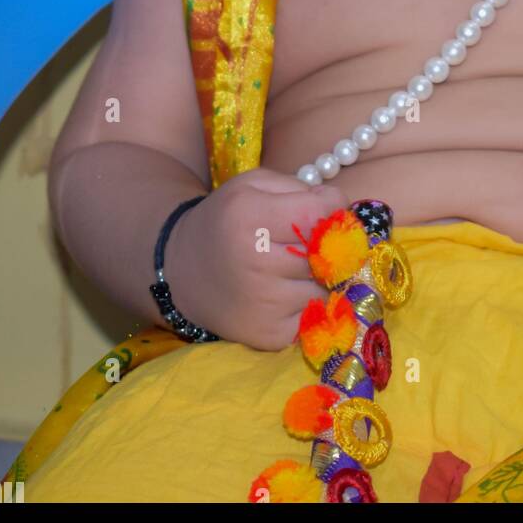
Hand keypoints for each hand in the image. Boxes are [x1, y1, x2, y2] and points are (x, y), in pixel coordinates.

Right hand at [174, 166, 348, 351]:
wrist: (183, 272)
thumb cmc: (227, 220)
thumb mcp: (253, 185)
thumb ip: (300, 188)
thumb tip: (340, 209)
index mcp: (248, 217)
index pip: (320, 213)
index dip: (332, 207)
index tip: (321, 208)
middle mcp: (255, 263)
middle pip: (327, 252)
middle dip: (329, 243)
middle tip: (310, 239)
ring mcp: (263, 305)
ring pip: (327, 286)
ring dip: (322, 276)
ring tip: (294, 267)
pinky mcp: (269, 336)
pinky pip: (317, 316)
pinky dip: (310, 303)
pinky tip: (286, 292)